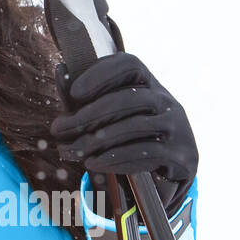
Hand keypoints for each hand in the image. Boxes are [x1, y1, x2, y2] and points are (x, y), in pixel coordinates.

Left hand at [50, 52, 197, 215]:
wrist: (169, 175)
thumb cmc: (129, 136)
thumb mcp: (108, 116)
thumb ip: (85, 99)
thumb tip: (61, 72)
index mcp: (148, 84)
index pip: (129, 65)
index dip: (100, 73)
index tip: (73, 92)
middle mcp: (166, 100)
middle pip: (128, 98)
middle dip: (88, 115)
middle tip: (58, 129)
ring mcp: (177, 126)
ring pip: (135, 126)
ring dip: (98, 140)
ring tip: (72, 151)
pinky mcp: (181, 154)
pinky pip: (146, 152)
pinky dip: (115, 158)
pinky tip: (94, 163)